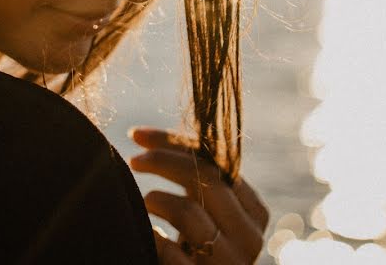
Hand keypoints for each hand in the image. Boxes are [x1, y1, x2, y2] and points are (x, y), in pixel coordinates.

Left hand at [127, 127, 268, 263]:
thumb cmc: (194, 246)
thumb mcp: (202, 207)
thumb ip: (192, 175)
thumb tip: (141, 135)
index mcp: (253, 210)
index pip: (216, 161)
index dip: (173, 142)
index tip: (136, 134)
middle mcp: (249, 236)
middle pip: (206, 178)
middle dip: (162, 161)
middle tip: (133, 160)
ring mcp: (230, 263)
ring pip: (189, 211)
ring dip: (156, 199)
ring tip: (142, 202)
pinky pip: (169, 251)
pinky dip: (151, 237)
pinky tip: (144, 233)